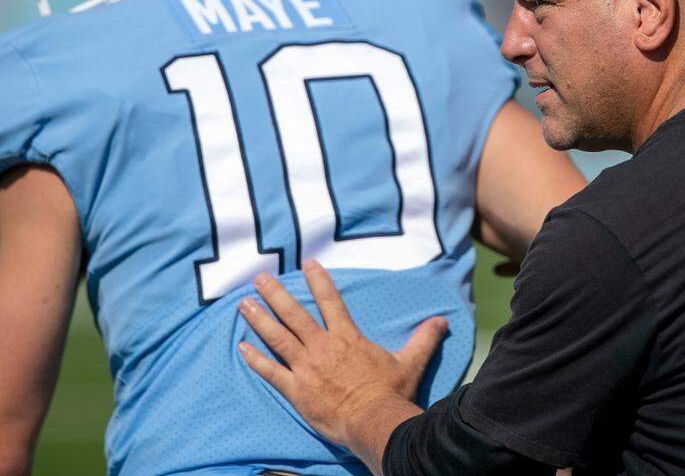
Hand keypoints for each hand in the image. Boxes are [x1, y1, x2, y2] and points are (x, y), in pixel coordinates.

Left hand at [238, 261, 447, 454]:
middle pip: (294, 314)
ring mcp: (306, 368)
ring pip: (277, 338)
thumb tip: (442, 321)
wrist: (374, 420)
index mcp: (347, 337)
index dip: (318, 280)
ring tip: (243, 304)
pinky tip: (242, 348)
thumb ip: (423, 338)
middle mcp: (323, 347)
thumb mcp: (410, 361)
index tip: (307, 263)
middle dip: (275, 294)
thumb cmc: (390, 392)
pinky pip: (271, 372)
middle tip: (259, 278)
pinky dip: (256, 360)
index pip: (330, 300)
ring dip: (259, 319)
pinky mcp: (296, 390)